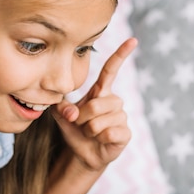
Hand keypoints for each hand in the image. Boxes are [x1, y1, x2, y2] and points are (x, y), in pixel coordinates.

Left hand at [51, 38, 136, 172]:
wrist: (82, 153)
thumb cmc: (74, 129)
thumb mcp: (61, 115)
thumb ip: (61, 107)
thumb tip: (72, 112)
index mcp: (100, 91)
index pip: (111, 70)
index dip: (121, 55)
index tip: (132, 40)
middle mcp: (114, 101)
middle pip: (96, 104)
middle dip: (81, 117)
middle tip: (79, 124)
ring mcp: (121, 117)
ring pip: (100, 121)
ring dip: (88, 130)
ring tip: (90, 133)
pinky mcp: (125, 133)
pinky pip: (110, 133)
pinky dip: (99, 138)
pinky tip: (101, 140)